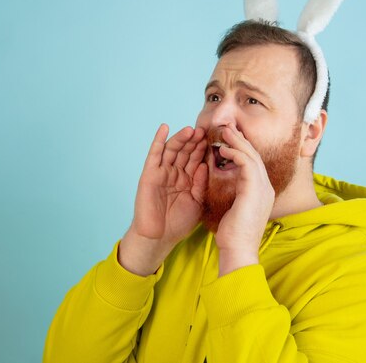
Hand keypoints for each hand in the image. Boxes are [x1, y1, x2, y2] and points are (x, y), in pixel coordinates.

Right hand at [119, 124, 207, 275]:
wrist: (160, 238)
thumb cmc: (178, 223)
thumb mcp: (196, 201)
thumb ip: (200, 183)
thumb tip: (204, 165)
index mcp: (187, 179)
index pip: (196, 159)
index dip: (204, 149)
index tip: (216, 138)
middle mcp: (174, 173)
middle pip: (185, 151)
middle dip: (194, 141)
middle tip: (205, 130)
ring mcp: (161, 172)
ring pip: (172, 150)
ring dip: (181, 138)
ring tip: (191, 129)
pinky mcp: (149, 174)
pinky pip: (154, 155)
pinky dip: (158, 140)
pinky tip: (164, 128)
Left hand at [214, 124, 274, 275]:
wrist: (238, 250)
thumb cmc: (233, 235)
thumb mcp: (235, 209)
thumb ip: (235, 194)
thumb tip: (227, 184)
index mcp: (262, 192)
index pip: (255, 164)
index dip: (242, 150)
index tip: (229, 140)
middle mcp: (266, 188)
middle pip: (256, 156)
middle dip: (241, 140)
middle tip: (228, 128)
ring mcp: (263, 188)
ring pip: (252, 156)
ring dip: (237, 142)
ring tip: (224, 133)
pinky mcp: (255, 190)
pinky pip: (247, 164)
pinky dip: (235, 153)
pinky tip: (223, 150)